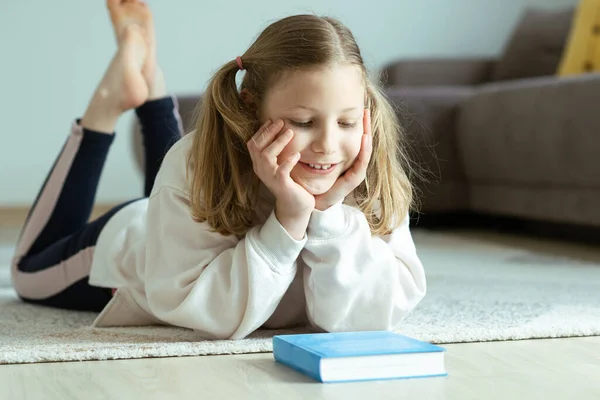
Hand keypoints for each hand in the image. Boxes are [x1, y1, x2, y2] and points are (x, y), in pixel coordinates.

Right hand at [247, 119, 314, 238]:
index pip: (253, 144)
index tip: (272, 120)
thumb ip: (278, 152)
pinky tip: (296, 154)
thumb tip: (282, 131)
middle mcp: (261, 170)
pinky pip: (281, 171)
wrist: (296, 206)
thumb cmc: (291, 183)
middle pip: (257, 147)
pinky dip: (288, 161)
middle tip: (281, 122)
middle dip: (268, 132)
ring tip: (290, 133)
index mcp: (259, 165)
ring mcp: (270, 178)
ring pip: (267, 156)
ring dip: (278, 142)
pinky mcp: (281, 185)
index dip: (261, 131)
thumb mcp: (281, 165)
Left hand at [314, 109, 372, 210]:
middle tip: (366, 111)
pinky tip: (364, 138)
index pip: (354, 140)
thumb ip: (314, 147)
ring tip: (366, 122)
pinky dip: (364, 150)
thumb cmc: (314, 181)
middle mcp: (354, 164)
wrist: (316, 201)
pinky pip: (361, 162)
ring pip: (365, 151)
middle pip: (363, 143)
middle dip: (365, 127)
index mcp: (347, 159)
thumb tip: (308, 127)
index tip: (358, 110)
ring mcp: (355, 171)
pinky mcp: (353, 179)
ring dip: (367, 136)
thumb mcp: (314, 159)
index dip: (357, 126)